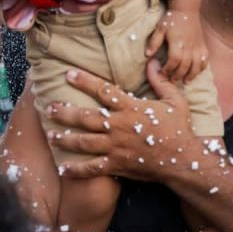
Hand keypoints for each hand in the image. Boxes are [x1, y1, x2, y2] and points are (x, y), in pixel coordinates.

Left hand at [46, 59, 196, 181]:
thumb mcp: (175, 100)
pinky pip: (92, 168)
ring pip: (84, 142)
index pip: (103, 91)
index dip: (84, 81)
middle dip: (65, 112)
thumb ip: (161, 81)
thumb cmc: (179, 129)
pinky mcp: (117, 165)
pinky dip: (76, 169)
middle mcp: (119, 126)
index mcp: (131, 108)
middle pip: (86, 117)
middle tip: (49, 107)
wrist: (183, 160)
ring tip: (49, 133)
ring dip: (65, 138)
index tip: (67, 74)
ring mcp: (116, 147)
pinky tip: (62, 168)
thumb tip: (152, 62)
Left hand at [144, 5, 208, 83]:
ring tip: (186, 81)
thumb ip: (154, 42)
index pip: (174, 59)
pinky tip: (196, 72)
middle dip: (178, 74)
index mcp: (177, 41)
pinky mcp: (203, 45)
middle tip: (172, 80)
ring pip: (197, 64)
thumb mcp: (160, 28)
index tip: (163, 72)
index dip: (169, 68)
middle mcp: (189, 45)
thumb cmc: (171, 19)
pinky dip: (202, 67)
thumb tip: (147, 55)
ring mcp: (197, 46)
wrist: (187, 8)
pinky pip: (205, 59)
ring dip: (192, 74)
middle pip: (186, 64)